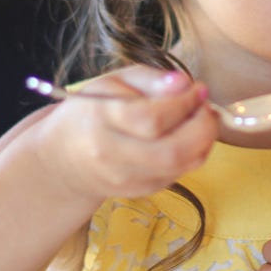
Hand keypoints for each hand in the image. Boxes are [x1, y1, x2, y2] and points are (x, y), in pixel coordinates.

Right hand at [51, 65, 216, 205]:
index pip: (152, 118)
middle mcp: (113, 155)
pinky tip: (187, 136)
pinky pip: (178, 174)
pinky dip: (193, 154)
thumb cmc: (93, 111)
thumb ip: (150, 78)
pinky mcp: (140, 192)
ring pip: (181, 167)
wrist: (65, 158)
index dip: (185, 103)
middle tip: (206, 106)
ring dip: (204, 141)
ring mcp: (127, 179)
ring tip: (200, 119)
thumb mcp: (115, 82)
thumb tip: (184, 83)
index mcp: (102, 120)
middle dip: (203, 127)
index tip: (197, 88)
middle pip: (172, 151)